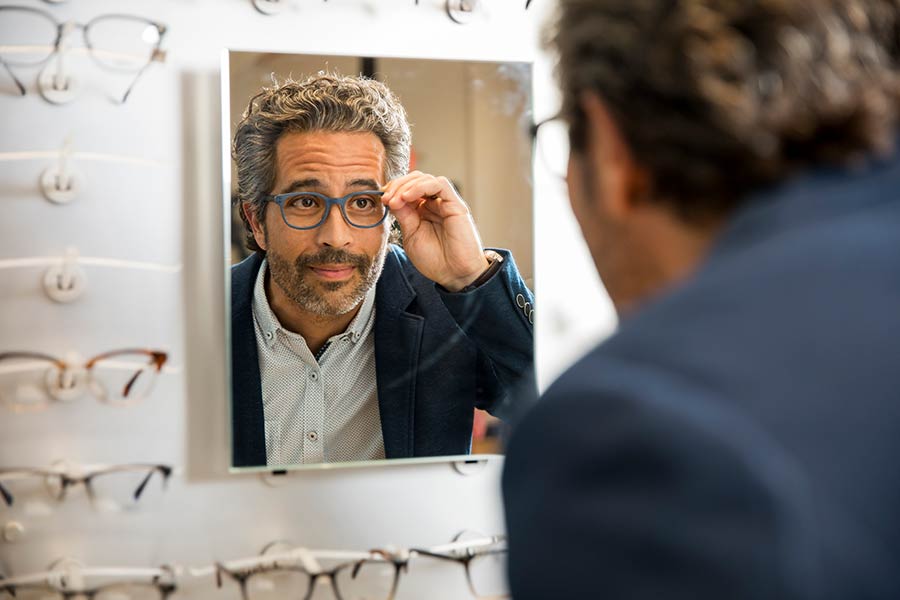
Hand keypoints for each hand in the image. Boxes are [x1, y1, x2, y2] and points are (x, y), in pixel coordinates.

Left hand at [382, 171, 489, 291]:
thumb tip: (392, 198)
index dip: (393, 190)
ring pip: (426, 179)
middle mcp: (434, 204)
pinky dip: (422, 186)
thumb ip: (403, 216)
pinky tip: (408, 196)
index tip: (382, 200)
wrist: (454, 275)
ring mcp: (445, 203)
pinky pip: (440, 184)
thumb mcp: (411, 235)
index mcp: (422, 211)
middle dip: (397, 186)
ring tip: (396, 199)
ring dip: (407, 185)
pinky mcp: (456, 205)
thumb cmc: (435, 260)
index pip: (406, 189)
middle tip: (386, 198)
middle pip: (415, 180)